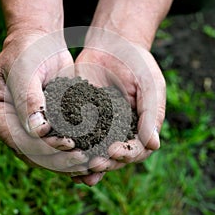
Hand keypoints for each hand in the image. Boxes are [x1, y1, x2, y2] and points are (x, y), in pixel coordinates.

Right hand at [0, 31, 89, 177]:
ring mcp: (26, 129)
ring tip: (90, 162)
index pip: (16, 138)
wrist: (40, 43)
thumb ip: (28, 99)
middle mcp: (8, 126)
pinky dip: (72, 153)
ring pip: (45, 155)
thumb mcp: (25, 70)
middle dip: (58, 159)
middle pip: (31, 153)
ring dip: (67, 162)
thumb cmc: (28, 51)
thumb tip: (37, 131)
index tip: (67, 145)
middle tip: (83, 158)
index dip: (41, 147)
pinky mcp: (45, 128)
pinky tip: (90, 156)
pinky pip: (56, 146)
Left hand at [72, 27, 165, 183]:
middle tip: (94, 163)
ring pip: (94, 151)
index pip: (136, 150)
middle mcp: (119, 132)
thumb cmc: (138, 64)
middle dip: (105, 162)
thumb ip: (151, 114)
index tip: (114, 151)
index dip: (126, 154)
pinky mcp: (80, 118)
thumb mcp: (150, 86)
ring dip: (86, 163)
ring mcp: (99, 126)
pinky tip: (61, 152)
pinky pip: (75, 135)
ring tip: (77, 170)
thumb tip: (153, 145)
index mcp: (139, 128)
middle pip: (113, 156)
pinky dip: (70, 146)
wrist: (113, 44)